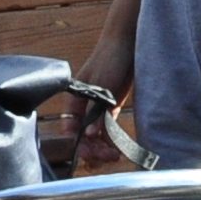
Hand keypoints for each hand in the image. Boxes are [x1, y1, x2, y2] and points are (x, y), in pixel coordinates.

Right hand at [74, 37, 141, 161]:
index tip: (92, 153)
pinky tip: (118, 148)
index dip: (80, 144)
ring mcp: (98, 108)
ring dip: (103, 147)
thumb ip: (96, 112)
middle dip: (93, 149)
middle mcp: (83, 107)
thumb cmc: (110, 59)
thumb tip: (90, 136)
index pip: (71, 129)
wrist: (128, 42)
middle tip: (108, 157)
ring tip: (115, 156)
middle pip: (83, 136)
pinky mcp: (111, 107)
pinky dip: (112, 140)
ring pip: (96, 136)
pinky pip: (108, 129)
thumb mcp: (102, 86)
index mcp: (74, 101)